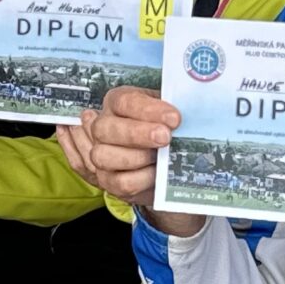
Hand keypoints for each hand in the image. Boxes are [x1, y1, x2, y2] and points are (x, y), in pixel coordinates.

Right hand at [55, 86, 202, 233]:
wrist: (160, 161)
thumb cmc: (162, 130)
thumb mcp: (167, 113)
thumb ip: (172, 110)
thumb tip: (184, 114)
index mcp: (116, 103)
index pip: (124, 101)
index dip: (148, 110)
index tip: (173, 118)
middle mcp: (102, 127)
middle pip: (106, 127)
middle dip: (137, 133)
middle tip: (165, 137)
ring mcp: (100, 154)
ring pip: (104, 156)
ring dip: (137, 157)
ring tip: (161, 157)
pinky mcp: (107, 181)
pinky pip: (120, 182)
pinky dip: (141, 178)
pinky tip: (157, 173)